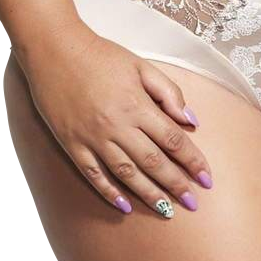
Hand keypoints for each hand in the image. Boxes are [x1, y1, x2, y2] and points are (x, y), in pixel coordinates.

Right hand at [17, 23, 213, 217]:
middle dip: (176, 184)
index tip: (207, 178)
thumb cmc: (100, 56)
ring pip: (126, 173)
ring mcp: (93, 138)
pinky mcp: (72, 144)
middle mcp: (117, 126)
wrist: (54, 50)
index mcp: (137, 106)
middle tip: (193, 203)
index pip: (173, 140)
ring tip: (166, 211)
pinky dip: (109, 191)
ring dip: (148, 194)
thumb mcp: (141, 66)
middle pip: (154, 162)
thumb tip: (191, 121)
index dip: (193, 161)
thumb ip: (169, 93)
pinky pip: (93, 174)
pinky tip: (124, 206)